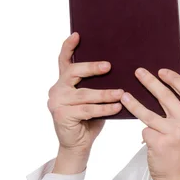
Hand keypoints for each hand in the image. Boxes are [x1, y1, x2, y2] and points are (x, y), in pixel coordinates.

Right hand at [48, 32, 123, 173]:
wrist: (78, 144)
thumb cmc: (89, 118)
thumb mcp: (93, 98)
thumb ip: (98, 85)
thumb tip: (121, 69)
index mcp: (64, 81)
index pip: (64, 60)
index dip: (68, 47)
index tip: (78, 35)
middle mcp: (57, 89)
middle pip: (73, 72)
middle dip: (91, 68)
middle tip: (109, 66)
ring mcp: (57, 102)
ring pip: (84, 94)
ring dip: (105, 93)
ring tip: (121, 93)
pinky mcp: (62, 116)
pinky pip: (88, 110)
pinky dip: (104, 108)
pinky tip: (117, 107)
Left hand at [120, 68, 179, 179]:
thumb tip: (161, 93)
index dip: (174, 78)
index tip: (161, 71)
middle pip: (166, 96)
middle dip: (150, 82)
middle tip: (138, 72)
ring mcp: (173, 133)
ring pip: (148, 113)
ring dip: (134, 103)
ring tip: (123, 96)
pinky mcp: (159, 143)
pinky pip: (145, 131)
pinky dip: (145, 135)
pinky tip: (149, 142)